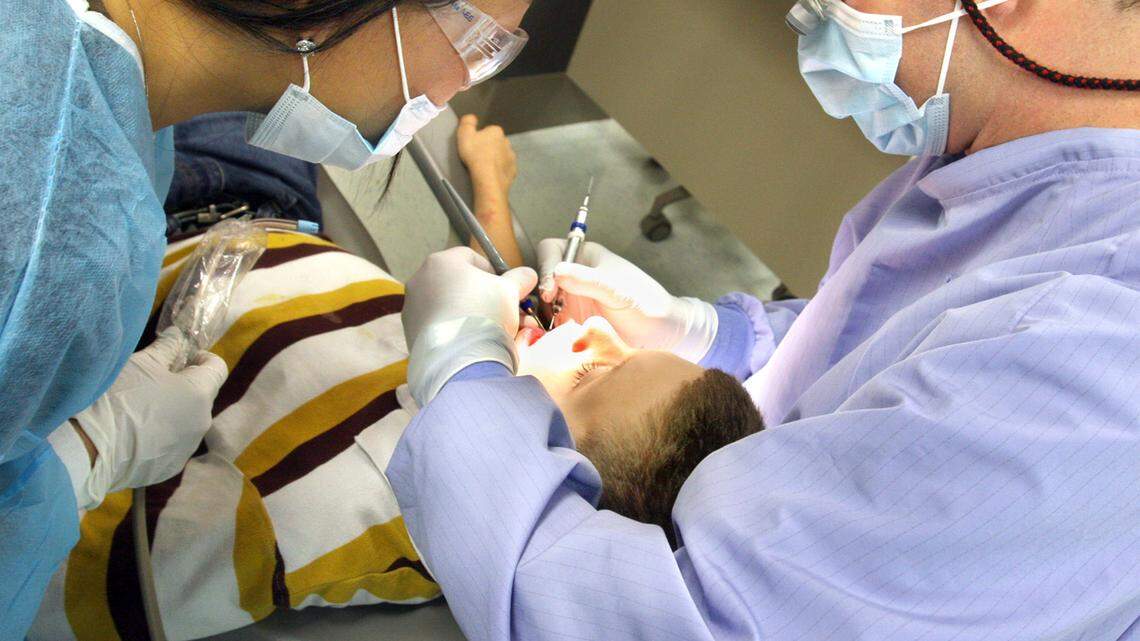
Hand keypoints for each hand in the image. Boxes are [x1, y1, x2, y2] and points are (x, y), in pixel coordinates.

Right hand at [72, 328, 227, 508]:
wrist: (88, 449)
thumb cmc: (118, 397)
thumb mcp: (141, 363)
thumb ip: (167, 347)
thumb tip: (179, 335)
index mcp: (201, 394)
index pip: (217, 368)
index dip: (200, 359)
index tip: (180, 358)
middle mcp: (202, 423)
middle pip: (201, 396)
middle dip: (183, 385)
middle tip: (152, 381)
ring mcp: (187, 449)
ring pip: (186, 422)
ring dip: (172, 412)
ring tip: (139, 409)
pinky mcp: (168, 468)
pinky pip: (171, 445)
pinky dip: (159, 436)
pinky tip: (133, 434)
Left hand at [403, 247, 537, 404]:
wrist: (458, 361)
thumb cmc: (484, 316)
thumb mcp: (510, 291)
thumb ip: (519, 279)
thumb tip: (527, 275)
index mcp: (441, 262)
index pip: (471, 258)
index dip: (493, 273)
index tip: (506, 289)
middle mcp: (420, 281)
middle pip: (458, 283)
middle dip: (483, 297)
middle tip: (503, 312)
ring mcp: (412, 308)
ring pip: (448, 306)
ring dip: (470, 315)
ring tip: (492, 331)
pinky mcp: (411, 333)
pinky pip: (439, 326)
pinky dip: (454, 332)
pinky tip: (472, 344)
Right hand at [457, 115, 516, 193]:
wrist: (487, 179)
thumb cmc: (476, 157)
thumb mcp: (464, 134)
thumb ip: (467, 122)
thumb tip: (471, 117)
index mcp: (496, 131)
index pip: (487, 131)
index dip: (478, 138)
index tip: (472, 146)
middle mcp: (506, 142)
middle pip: (495, 143)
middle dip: (488, 148)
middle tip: (477, 156)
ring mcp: (511, 157)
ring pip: (501, 155)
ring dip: (494, 159)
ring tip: (483, 166)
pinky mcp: (512, 170)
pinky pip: (505, 168)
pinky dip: (499, 170)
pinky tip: (490, 174)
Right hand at [536, 239, 717, 362]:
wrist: (661, 333)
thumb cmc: (646, 302)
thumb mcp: (617, 289)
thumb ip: (588, 280)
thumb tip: (557, 270)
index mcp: (586, 256)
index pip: (551, 250)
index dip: (546, 267)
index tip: (552, 290)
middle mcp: (576, 275)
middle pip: (542, 275)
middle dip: (542, 292)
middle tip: (552, 310)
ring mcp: (573, 298)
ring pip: (544, 300)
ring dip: (544, 312)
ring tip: (555, 326)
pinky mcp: (573, 321)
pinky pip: (552, 321)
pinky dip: (549, 328)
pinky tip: (558, 336)